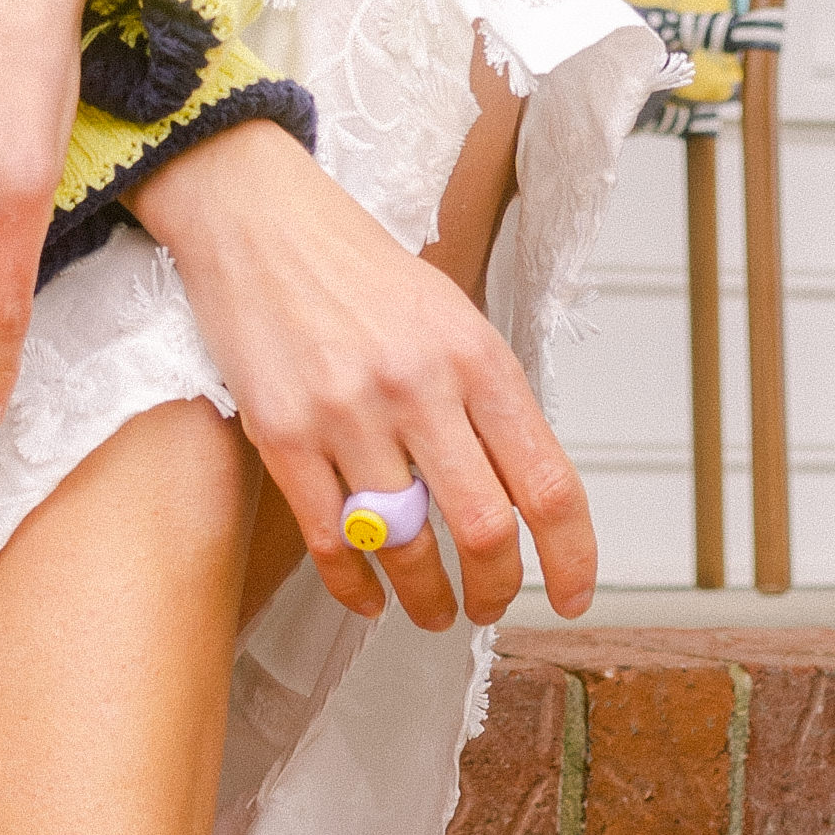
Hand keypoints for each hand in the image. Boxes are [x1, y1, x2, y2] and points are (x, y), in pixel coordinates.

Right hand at [130, 120, 598, 629]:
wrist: (262, 224)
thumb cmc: (362, 276)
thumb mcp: (454, 320)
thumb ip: (491, 404)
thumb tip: (524, 499)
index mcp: (477, 358)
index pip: (547, 482)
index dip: (571, 556)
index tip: (573, 595)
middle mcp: (419, 387)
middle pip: (483, 529)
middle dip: (497, 590)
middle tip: (491, 606)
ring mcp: (347, 414)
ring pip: (404, 547)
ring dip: (428, 599)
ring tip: (433, 610)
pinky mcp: (283, 435)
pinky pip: (330, 541)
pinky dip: (356, 586)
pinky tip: (371, 598)